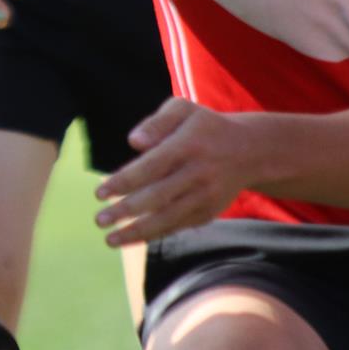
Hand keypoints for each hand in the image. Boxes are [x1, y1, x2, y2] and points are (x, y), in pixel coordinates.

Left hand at [93, 98, 256, 245]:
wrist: (250, 151)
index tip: (99, 193)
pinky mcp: (210, 212)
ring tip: (109, 239)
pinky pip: (179, 226)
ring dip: (137, 232)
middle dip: (125, 211)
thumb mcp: (183, 110)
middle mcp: (199, 173)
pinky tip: (132, 237)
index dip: (124, 182)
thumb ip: (156, 122)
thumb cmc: (204, 127)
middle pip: (157, 197)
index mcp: (188, 145)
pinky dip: (156, 234)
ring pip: (168, 218)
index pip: (151, 166)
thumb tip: (133, 142)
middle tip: (98, 220)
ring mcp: (206, 196)